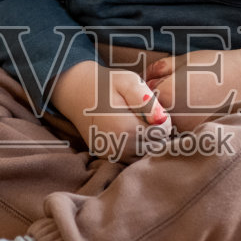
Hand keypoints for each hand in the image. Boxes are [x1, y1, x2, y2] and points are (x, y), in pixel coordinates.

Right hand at [52, 61, 166, 162]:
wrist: (77, 93)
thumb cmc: (107, 84)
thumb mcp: (128, 82)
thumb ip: (146, 101)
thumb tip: (162, 120)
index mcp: (126, 129)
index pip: (163, 132)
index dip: (163, 119)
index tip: (151, 109)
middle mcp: (119, 147)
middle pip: (156, 145)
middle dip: (156, 131)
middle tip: (144, 115)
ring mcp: (113, 155)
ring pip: (146, 154)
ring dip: (147, 141)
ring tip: (137, 123)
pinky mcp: (109, 157)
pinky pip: (133, 158)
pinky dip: (137, 148)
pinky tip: (130, 133)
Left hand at [146, 46, 240, 132]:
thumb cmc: (217, 66)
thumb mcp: (185, 60)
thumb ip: (160, 69)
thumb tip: (145, 78)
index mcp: (164, 94)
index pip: (141, 97)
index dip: (148, 90)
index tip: (160, 84)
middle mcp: (172, 116)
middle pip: (151, 114)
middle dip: (157, 105)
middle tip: (176, 94)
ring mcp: (186, 129)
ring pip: (167, 124)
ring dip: (171, 115)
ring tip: (191, 101)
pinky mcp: (199, 136)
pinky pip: (183, 130)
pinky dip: (186, 123)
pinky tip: (200, 110)